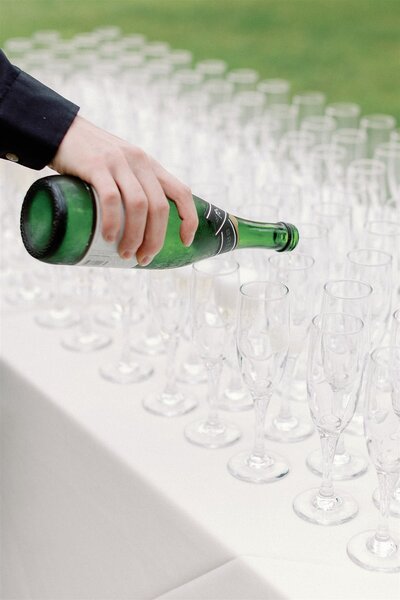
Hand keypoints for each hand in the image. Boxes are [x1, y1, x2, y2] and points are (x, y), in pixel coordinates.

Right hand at [50, 115, 197, 265]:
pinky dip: (113, 221)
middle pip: (159, 207)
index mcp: (150, 166)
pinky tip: (109, 237)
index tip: (185, 242)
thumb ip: (134, 188)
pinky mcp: (96, 165)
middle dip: (155, 239)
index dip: (188, 219)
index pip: (181, 192)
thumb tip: (138, 230)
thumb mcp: (122, 167)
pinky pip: (111, 198)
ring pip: (138, 205)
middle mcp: (139, 162)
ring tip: (126, 254)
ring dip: (135, 235)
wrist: (61, 131)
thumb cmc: (92, 159)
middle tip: (143, 258)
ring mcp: (119, 162)